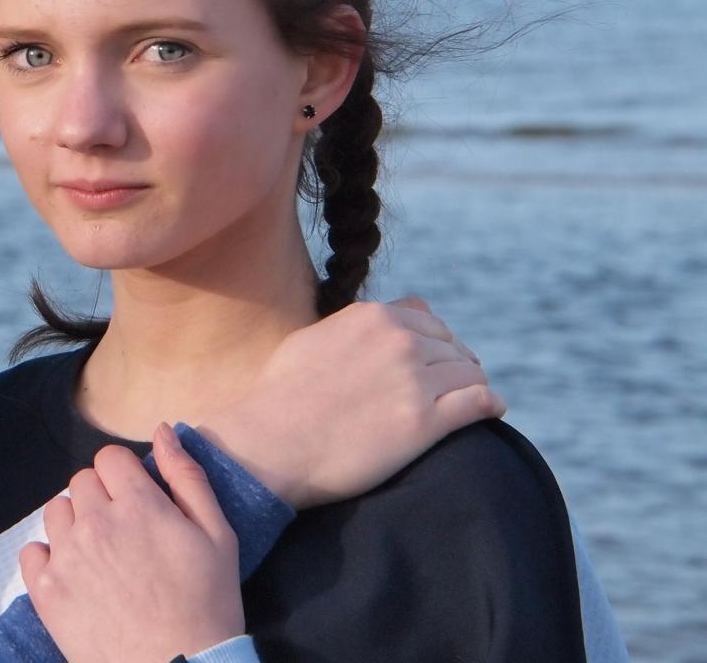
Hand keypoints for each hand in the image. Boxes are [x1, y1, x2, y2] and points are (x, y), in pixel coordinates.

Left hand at [18, 427, 242, 662]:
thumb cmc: (207, 604)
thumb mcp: (218, 536)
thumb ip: (187, 477)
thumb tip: (161, 431)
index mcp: (137, 504)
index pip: (109, 457)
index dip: (125, 475)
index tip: (138, 500)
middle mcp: (95, 522)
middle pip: (82, 481)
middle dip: (102, 497)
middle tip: (124, 533)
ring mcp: (66, 557)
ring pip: (56, 511)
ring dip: (75, 523)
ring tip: (100, 554)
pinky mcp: (46, 591)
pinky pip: (31, 551)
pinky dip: (48, 558)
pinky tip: (74, 575)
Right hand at [196, 296, 505, 508]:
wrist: (269, 443)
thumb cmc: (279, 397)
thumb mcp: (311, 341)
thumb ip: (348, 329)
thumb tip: (369, 327)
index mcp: (371, 317)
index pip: (426, 317)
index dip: (435, 339)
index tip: (436, 357)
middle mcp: (399, 340)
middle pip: (451, 345)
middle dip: (457, 362)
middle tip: (458, 384)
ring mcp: (415, 379)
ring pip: (470, 372)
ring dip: (474, 384)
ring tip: (475, 399)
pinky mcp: (424, 422)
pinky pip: (478, 402)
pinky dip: (490, 403)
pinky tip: (492, 411)